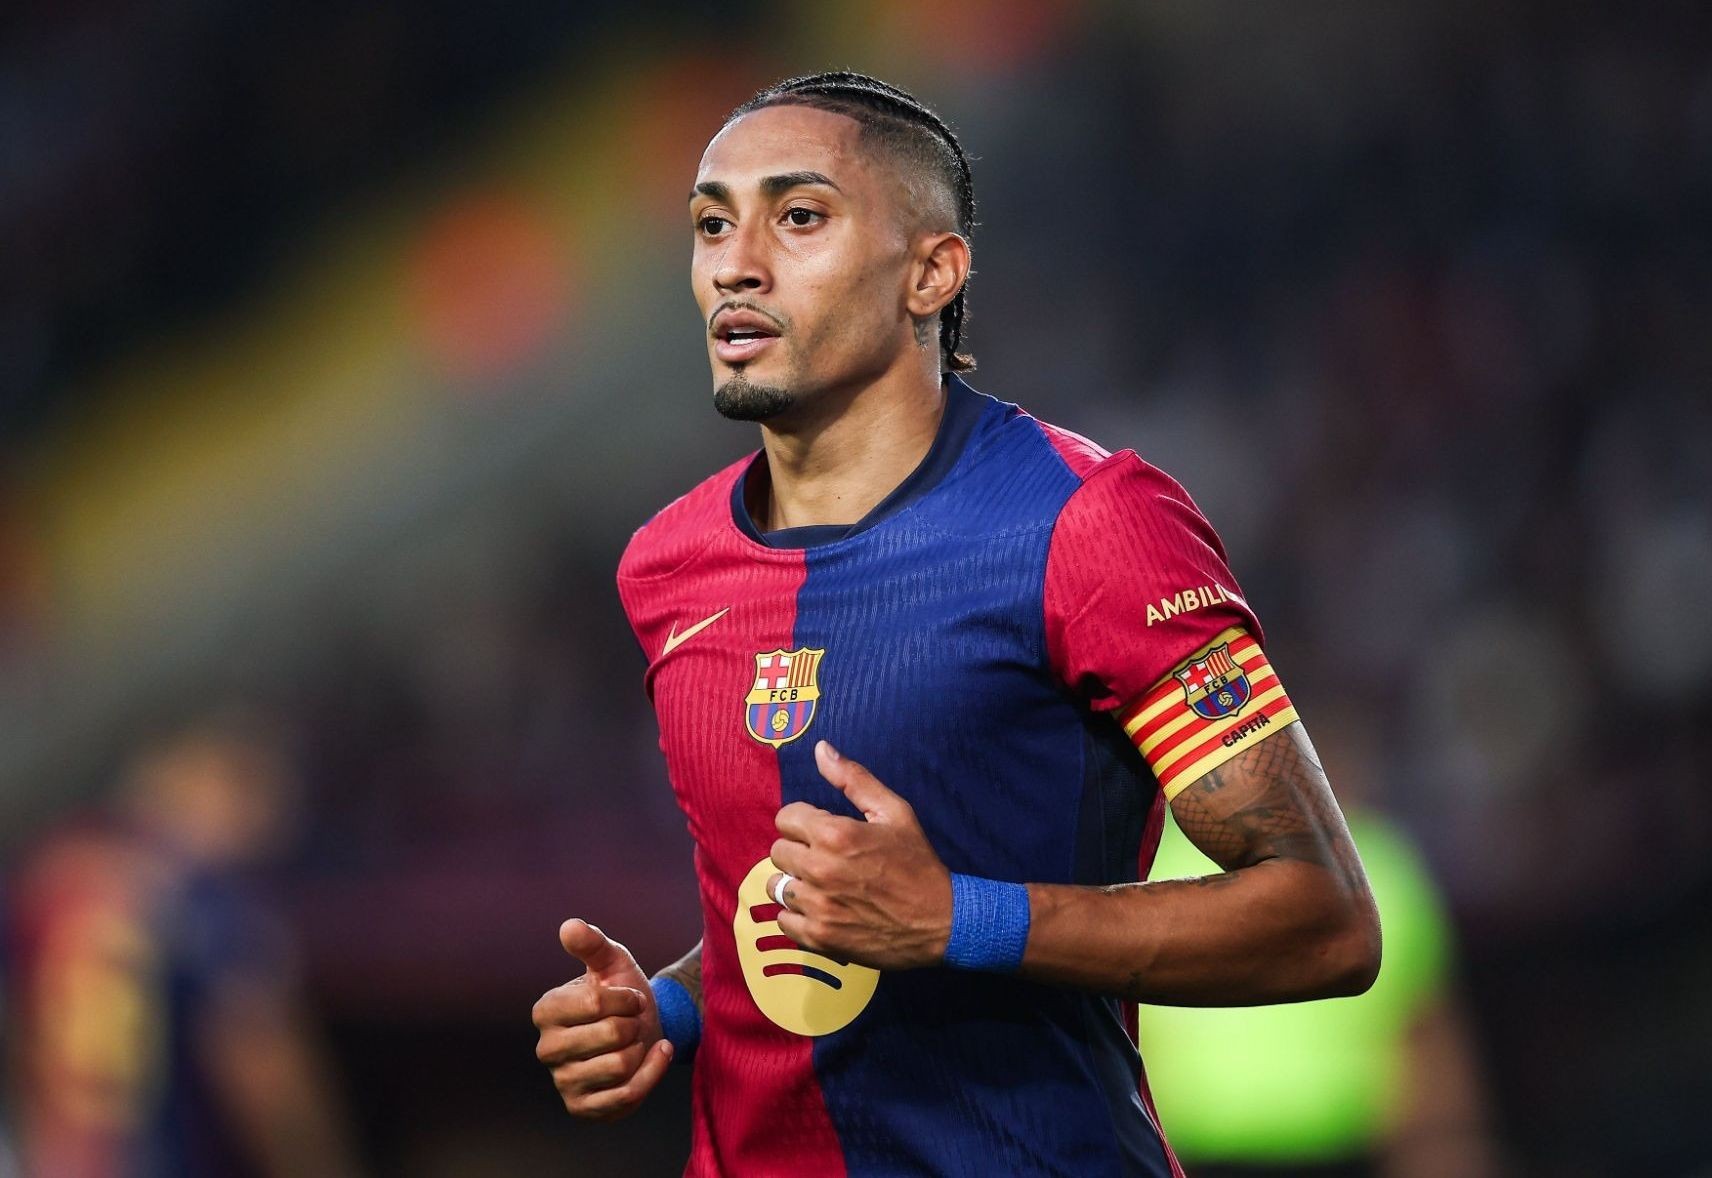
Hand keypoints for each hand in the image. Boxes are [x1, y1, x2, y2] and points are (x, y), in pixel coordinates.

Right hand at [532, 920, 671, 1119]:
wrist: (644, 1028)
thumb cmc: (622, 992)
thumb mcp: (612, 962)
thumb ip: (592, 944)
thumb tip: (570, 926)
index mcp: (546, 1010)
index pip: (595, 1003)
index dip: (626, 998)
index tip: (632, 996)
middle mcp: (547, 1049)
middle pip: (610, 1035)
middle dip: (634, 1023)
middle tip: (633, 1020)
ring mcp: (563, 1082)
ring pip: (620, 1066)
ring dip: (641, 1048)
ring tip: (637, 1039)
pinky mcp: (583, 1109)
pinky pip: (626, 1095)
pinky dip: (652, 1071)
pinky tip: (659, 1053)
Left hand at [767, 741, 952, 969]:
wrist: (941, 921)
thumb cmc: (918, 863)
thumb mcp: (894, 812)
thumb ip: (854, 779)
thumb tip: (821, 749)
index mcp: (835, 834)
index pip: (785, 818)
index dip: (804, 822)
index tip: (822, 831)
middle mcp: (819, 870)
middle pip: (778, 852)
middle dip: (799, 851)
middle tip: (826, 859)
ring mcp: (817, 906)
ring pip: (778, 886)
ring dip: (796, 883)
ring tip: (823, 885)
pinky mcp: (819, 937)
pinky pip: (783, 921)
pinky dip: (797, 915)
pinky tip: (822, 909)